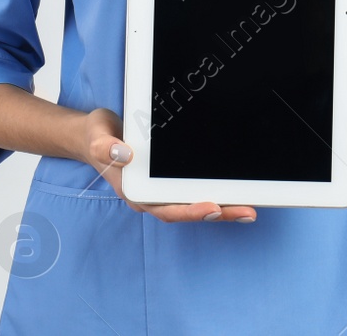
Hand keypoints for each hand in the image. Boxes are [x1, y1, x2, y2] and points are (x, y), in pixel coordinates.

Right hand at [81, 108, 256, 222]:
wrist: (97, 133)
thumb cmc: (98, 137)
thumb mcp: (97, 137)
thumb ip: (106, 146)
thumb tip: (125, 154)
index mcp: (135, 191)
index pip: (165, 207)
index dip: (190, 210)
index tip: (213, 207)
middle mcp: (150, 195)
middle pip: (187, 209)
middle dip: (218, 212)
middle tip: (247, 211)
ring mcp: (160, 187)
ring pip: (193, 201)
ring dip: (222, 205)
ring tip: (249, 206)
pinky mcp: (169, 176)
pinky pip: (193, 187)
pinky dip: (214, 189)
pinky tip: (234, 189)